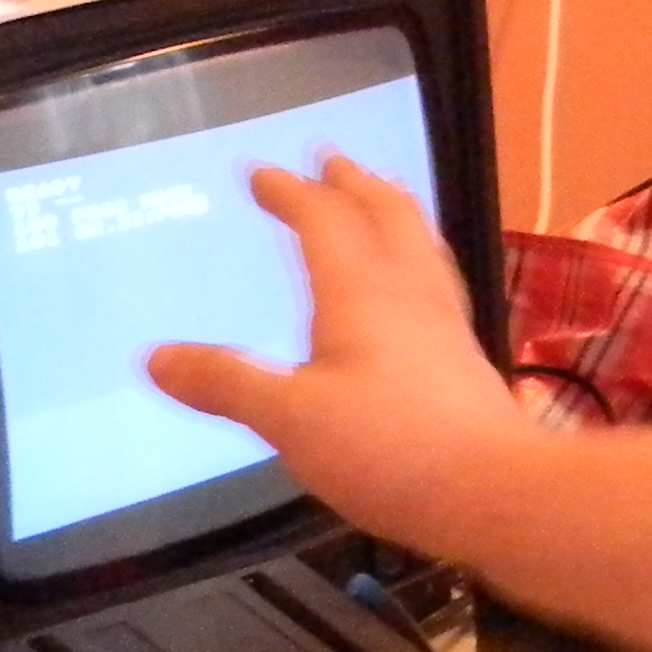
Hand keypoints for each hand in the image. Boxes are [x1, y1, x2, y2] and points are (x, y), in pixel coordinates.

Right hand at [144, 155, 529, 552]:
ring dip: (394, 213)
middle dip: (354, 184)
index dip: (291, 193)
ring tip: (382, 200)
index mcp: (361, 292)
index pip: (325, 220)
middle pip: (387, 217)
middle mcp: (410, 295)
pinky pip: (437, 286)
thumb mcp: (290, 420)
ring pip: (421, 247)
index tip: (262, 173)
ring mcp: (446, 327)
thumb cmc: (390, 449)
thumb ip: (227, 384)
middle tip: (332, 159)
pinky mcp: (467, 363)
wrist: (496, 492)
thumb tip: (154, 357)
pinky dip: (417, 262)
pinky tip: (417, 289)